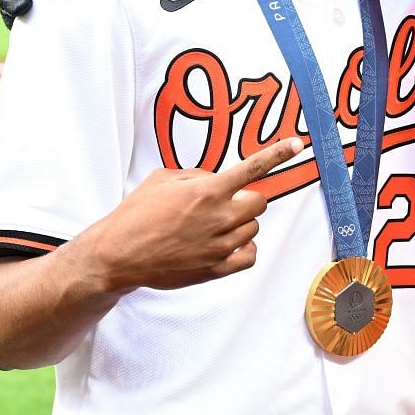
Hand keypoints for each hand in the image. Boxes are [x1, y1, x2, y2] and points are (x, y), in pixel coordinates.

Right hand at [78, 138, 305, 292]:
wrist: (118, 254)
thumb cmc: (136, 213)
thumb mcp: (164, 178)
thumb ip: (197, 175)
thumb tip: (217, 178)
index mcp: (207, 191)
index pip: (253, 168)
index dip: (278, 154)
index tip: (297, 145)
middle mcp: (218, 217)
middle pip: (259, 203)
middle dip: (246, 200)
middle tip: (223, 203)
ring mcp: (219, 245)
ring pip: (254, 228)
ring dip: (241, 224)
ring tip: (212, 226)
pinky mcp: (215, 269)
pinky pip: (249, 256)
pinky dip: (244, 248)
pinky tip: (227, 244)